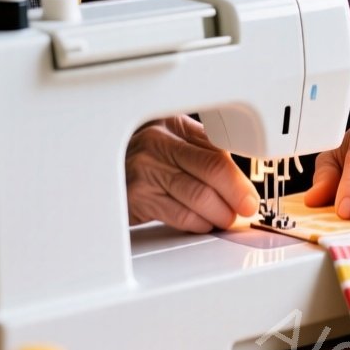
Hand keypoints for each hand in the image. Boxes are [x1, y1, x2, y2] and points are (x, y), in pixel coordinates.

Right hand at [126, 116, 258, 232]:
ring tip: (227, 219)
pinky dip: (199, 222)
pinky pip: (180, 214)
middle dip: (237, 193)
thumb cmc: (141, 162)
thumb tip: (240, 182)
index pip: (217, 149)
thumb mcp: (169, 145)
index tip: (251, 193)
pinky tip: (203, 223)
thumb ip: (201, 154)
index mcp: (173, 126)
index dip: (239, 175)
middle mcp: (158, 143)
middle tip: (247, 208)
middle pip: (212, 169)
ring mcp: (145, 169)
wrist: (98, 174)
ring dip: (220, 213)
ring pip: (198, 195)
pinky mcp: (137, 198)